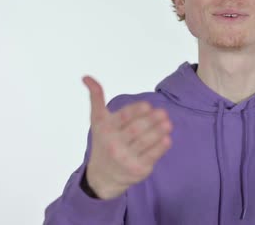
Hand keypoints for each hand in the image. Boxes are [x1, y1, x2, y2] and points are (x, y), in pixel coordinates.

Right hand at [82, 75, 172, 199]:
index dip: (136, 111)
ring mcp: (126, 158)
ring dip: (159, 131)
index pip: (123, 117)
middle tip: (163, 112)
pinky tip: (167, 138)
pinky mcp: (138, 169)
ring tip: (168, 123)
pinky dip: (161, 146)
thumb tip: (86, 76)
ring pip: (146, 141)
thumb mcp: (98, 121)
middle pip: (136, 129)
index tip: (147, 106)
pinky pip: (152, 155)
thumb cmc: (104, 142)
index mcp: (106, 129)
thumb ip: (96, 98)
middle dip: (151, 120)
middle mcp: (114, 144)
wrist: (103, 176)